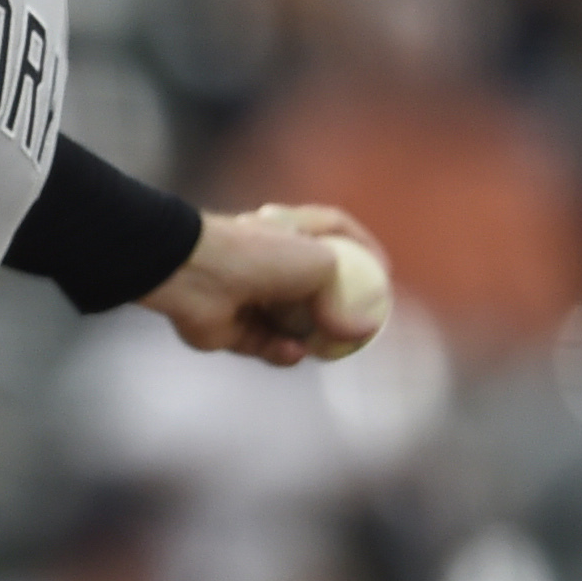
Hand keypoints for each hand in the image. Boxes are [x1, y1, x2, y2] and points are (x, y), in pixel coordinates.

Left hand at [138, 203, 390, 366]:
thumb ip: (345, 295)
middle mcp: (267, 260)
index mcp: (288, 229)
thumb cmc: (261, 257)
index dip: (363, 247)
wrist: (196, 276)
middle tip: (359, 331)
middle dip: (336, 310)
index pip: (333, 228)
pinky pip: (267, 345)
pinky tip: (291, 351)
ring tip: (320, 345)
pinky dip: (281, 351)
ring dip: (309, 336)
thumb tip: (362, 330)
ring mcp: (248, 293)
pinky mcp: (232, 327)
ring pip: (291, 322)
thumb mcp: (321, 264)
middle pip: (312, 285)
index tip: (385, 275)